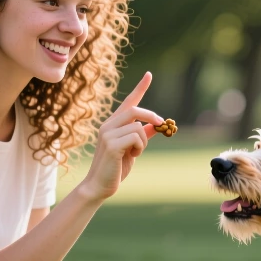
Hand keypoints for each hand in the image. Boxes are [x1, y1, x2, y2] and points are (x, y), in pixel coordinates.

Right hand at [79, 72, 161, 201]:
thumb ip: (142, 136)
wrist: (99, 186)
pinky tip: (132, 156)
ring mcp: (108, 134)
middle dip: (151, 117)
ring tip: (135, 153)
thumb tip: (156, 127)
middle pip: (135, 110)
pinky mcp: (111, 144)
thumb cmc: (115, 168)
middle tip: (161, 126)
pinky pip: (137, 137)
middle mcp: (108, 125)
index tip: (149, 75)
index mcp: (112, 124)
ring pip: (139, 127)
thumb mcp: (132, 150)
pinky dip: (140, 147)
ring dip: (144, 142)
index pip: (129, 102)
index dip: (140, 88)